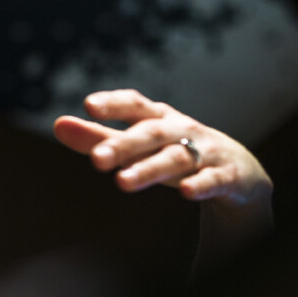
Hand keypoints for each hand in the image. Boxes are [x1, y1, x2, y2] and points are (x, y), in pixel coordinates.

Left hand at [53, 89, 271, 209]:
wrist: (239, 173)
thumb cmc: (177, 152)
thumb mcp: (140, 145)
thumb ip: (98, 137)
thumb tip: (58, 125)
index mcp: (160, 118)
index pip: (136, 105)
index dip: (115, 104)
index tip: (89, 106)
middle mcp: (183, 130)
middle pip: (151, 134)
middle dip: (123, 145)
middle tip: (95, 160)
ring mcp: (207, 152)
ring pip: (177, 158)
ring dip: (150, 169)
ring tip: (123, 182)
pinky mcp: (228, 176)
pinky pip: (214, 180)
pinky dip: (201, 185)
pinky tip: (186, 193)